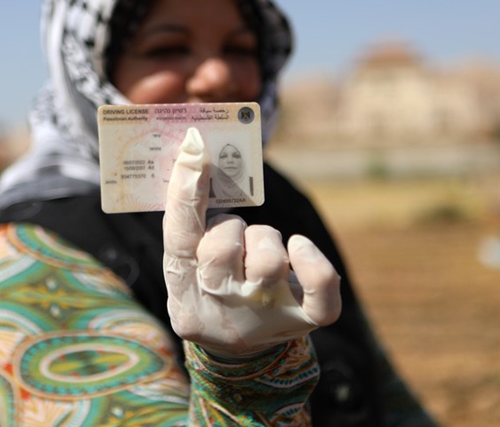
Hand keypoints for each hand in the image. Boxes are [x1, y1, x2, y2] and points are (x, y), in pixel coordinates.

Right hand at [162, 128, 341, 358]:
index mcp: (184, 291)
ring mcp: (265, 316)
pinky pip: (320, 285)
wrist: (240, 350)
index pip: (180, 235)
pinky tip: (298, 249)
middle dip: (230, 227)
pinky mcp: (303, 319)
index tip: (196, 148)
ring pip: (269, 259)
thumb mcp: (187, 263)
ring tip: (258, 254)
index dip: (186, 190)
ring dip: (264, 240)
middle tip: (233, 240)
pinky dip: (312, 261)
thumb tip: (195, 150)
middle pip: (223, 246)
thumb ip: (188, 219)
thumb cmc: (211, 287)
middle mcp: (222, 307)